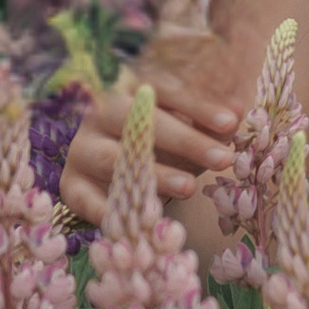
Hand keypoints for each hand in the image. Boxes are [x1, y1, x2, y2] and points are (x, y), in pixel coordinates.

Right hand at [60, 71, 238, 251]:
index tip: (230, 123)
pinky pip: (84, 197)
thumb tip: (237, 113)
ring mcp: (81, 147)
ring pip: (112, 158)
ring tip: (190, 187)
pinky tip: (140, 219)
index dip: (198, 107)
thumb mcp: (186, 128)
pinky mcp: (70, 182)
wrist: (109, 169)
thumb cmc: (158, 142)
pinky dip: (110, 210)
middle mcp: (100, 112)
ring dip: (152, 174)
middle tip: (221, 159)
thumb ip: (208, 123)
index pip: (167, 91)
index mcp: (131, 89)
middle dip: (184, 141)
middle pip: (138, 121)